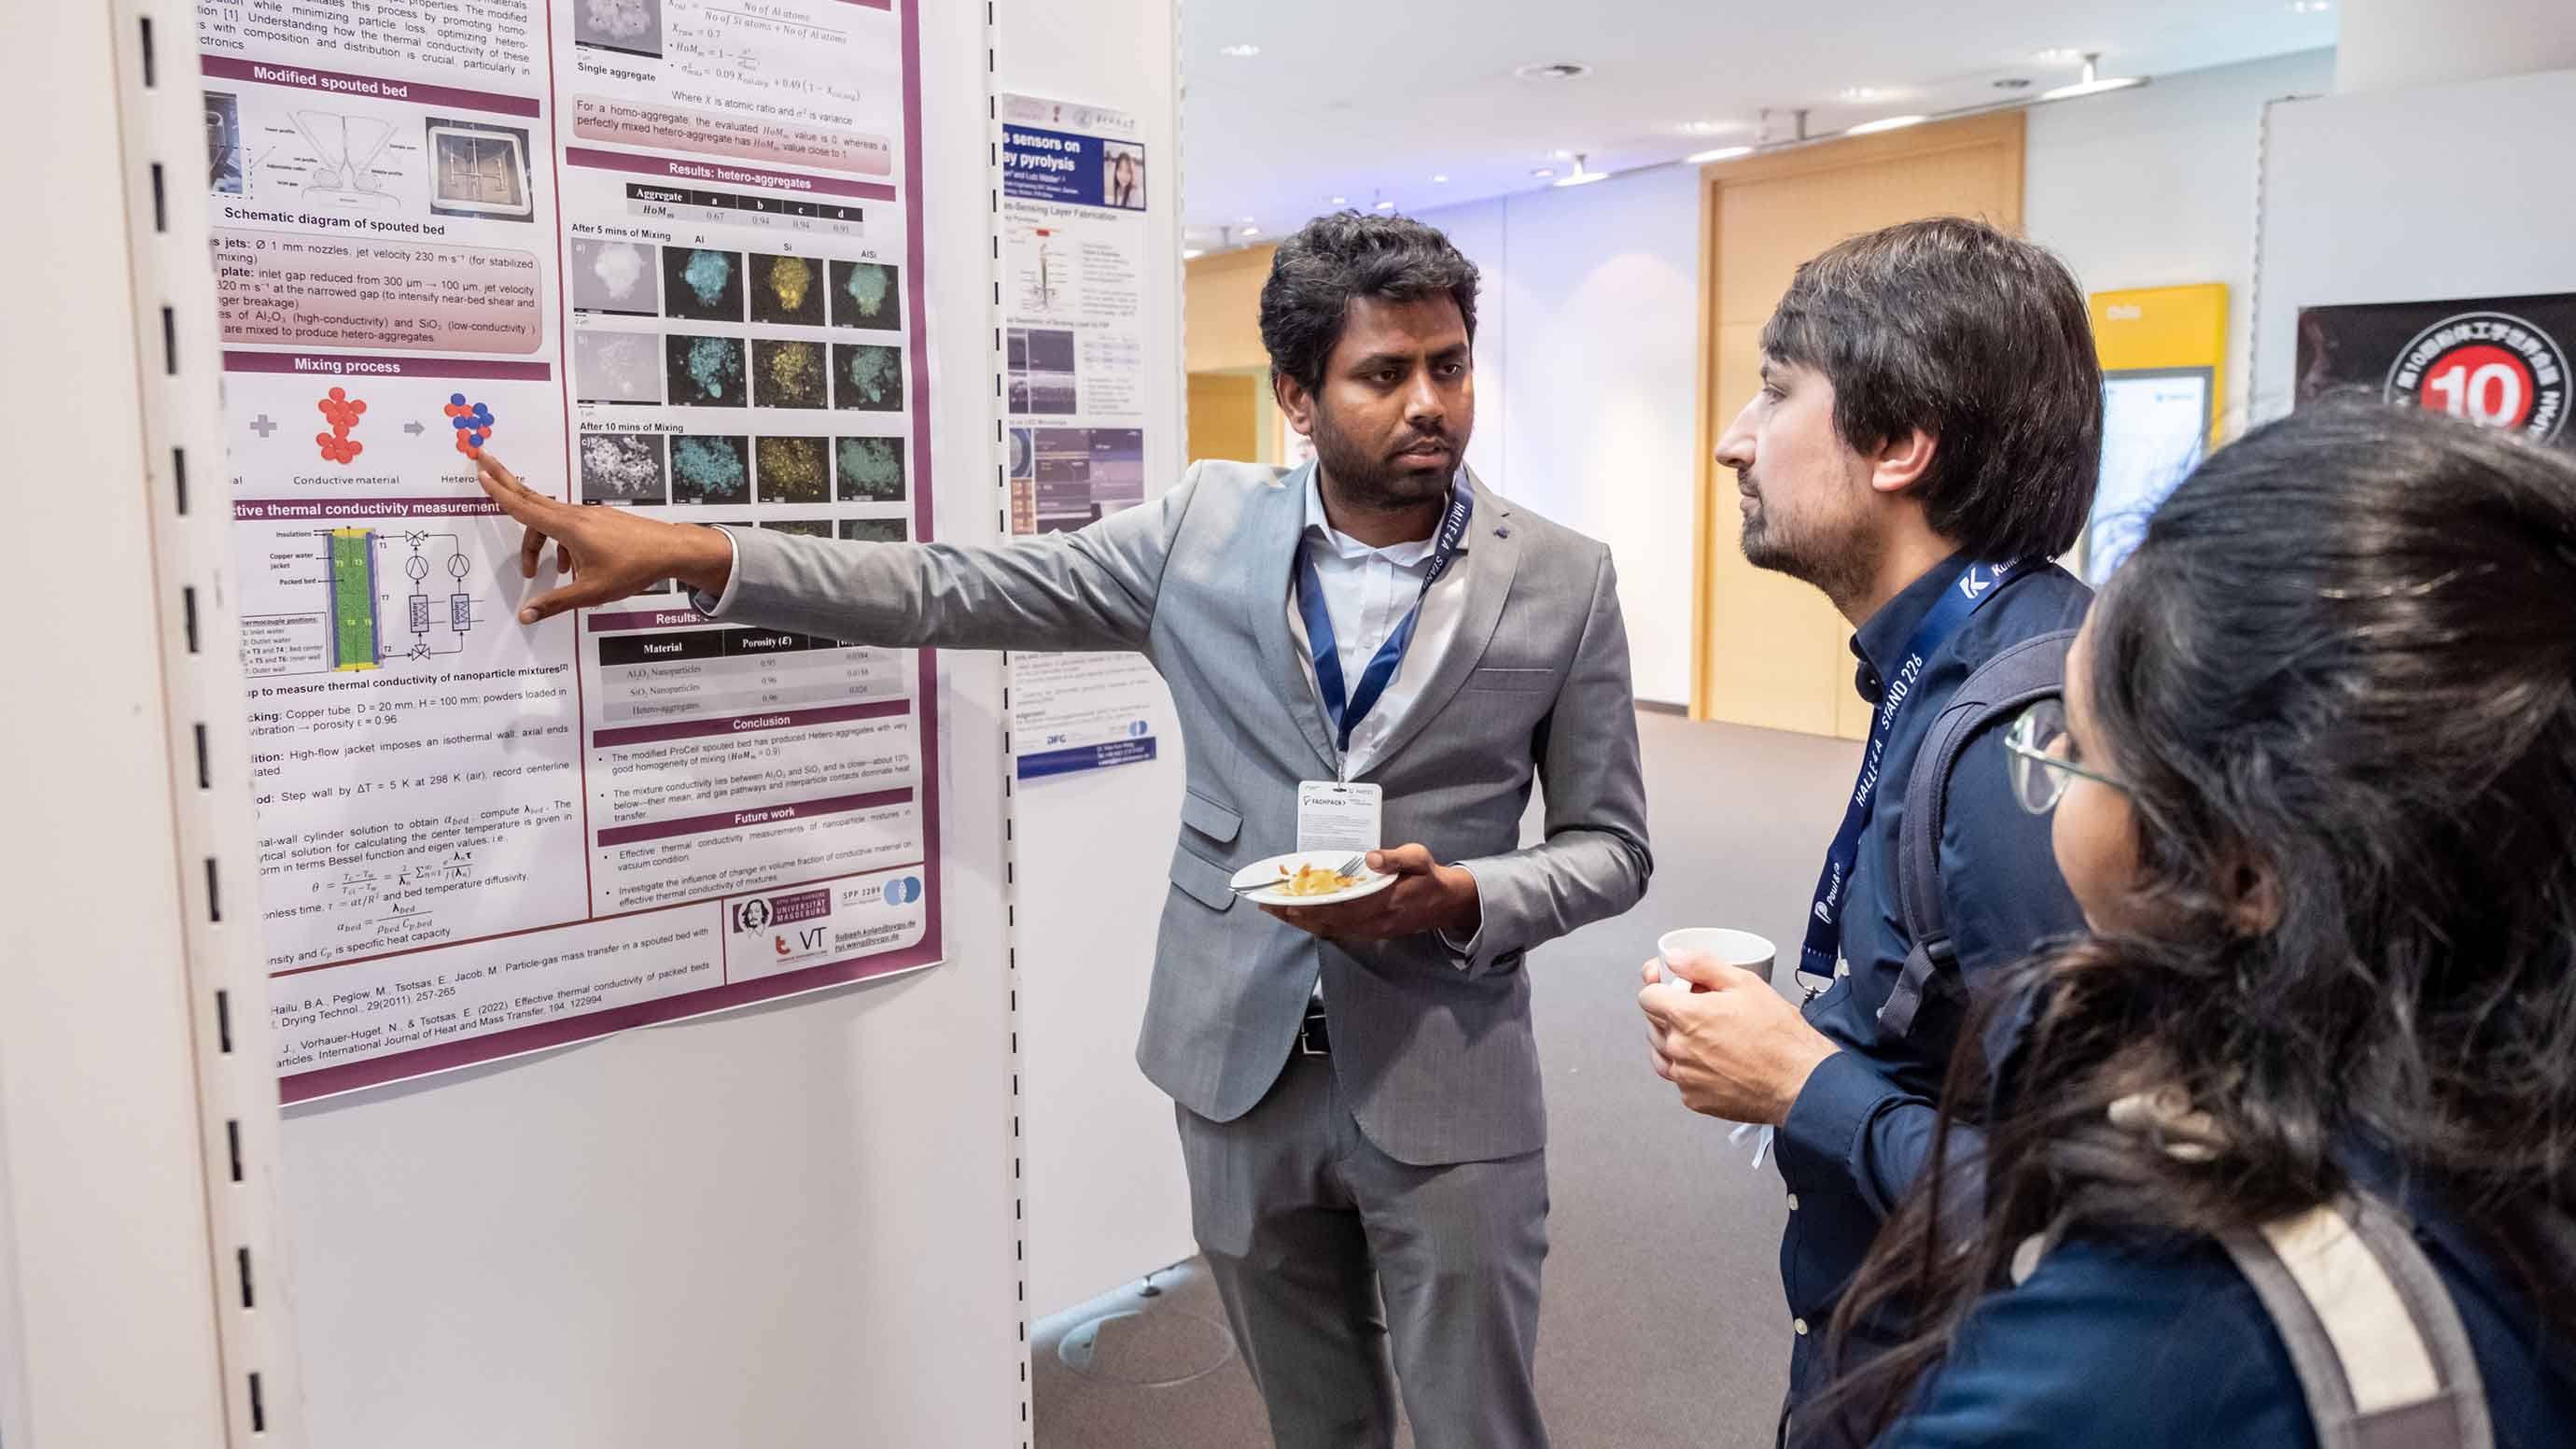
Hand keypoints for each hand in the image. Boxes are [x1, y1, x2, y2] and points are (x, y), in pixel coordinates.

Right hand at [474, 451, 734, 621]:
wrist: (671, 550)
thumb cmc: (634, 569)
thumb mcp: (592, 592)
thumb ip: (556, 603)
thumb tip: (525, 615)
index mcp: (569, 527)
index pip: (524, 507)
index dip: (499, 492)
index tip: (480, 471)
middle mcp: (575, 515)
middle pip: (531, 500)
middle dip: (504, 483)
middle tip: (481, 462)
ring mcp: (588, 516)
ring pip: (549, 520)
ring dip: (537, 540)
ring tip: (536, 571)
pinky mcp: (599, 521)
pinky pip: (568, 527)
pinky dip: (559, 543)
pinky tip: (570, 569)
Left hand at [1260, 844, 1479, 943]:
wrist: (1446, 904)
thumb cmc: (1429, 876)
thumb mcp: (1419, 858)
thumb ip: (1396, 857)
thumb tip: (1370, 857)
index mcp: (1385, 901)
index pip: (1342, 906)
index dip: (1313, 906)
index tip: (1288, 900)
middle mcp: (1375, 921)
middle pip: (1328, 921)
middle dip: (1296, 915)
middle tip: (1268, 905)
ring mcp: (1372, 929)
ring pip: (1330, 928)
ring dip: (1301, 922)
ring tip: (1275, 911)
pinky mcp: (1370, 932)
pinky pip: (1337, 930)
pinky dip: (1315, 925)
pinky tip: (1299, 917)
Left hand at [1637, 953, 1837, 1124]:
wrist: (1800, 1083)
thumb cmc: (1779, 1036)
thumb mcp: (1745, 984)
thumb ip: (1702, 965)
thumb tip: (1674, 958)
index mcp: (1686, 1015)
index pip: (1647, 996)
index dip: (1660, 987)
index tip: (1673, 987)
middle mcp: (1678, 1048)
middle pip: (1653, 1023)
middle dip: (1669, 1012)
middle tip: (1700, 1009)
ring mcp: (1684, 1077)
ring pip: (1662, 1053)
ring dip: (1675, 1040)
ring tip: (1706, 1035)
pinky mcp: (1694, 1099)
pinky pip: (1679, 1078)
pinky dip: (1689, 1068)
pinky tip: (1714, 1060)